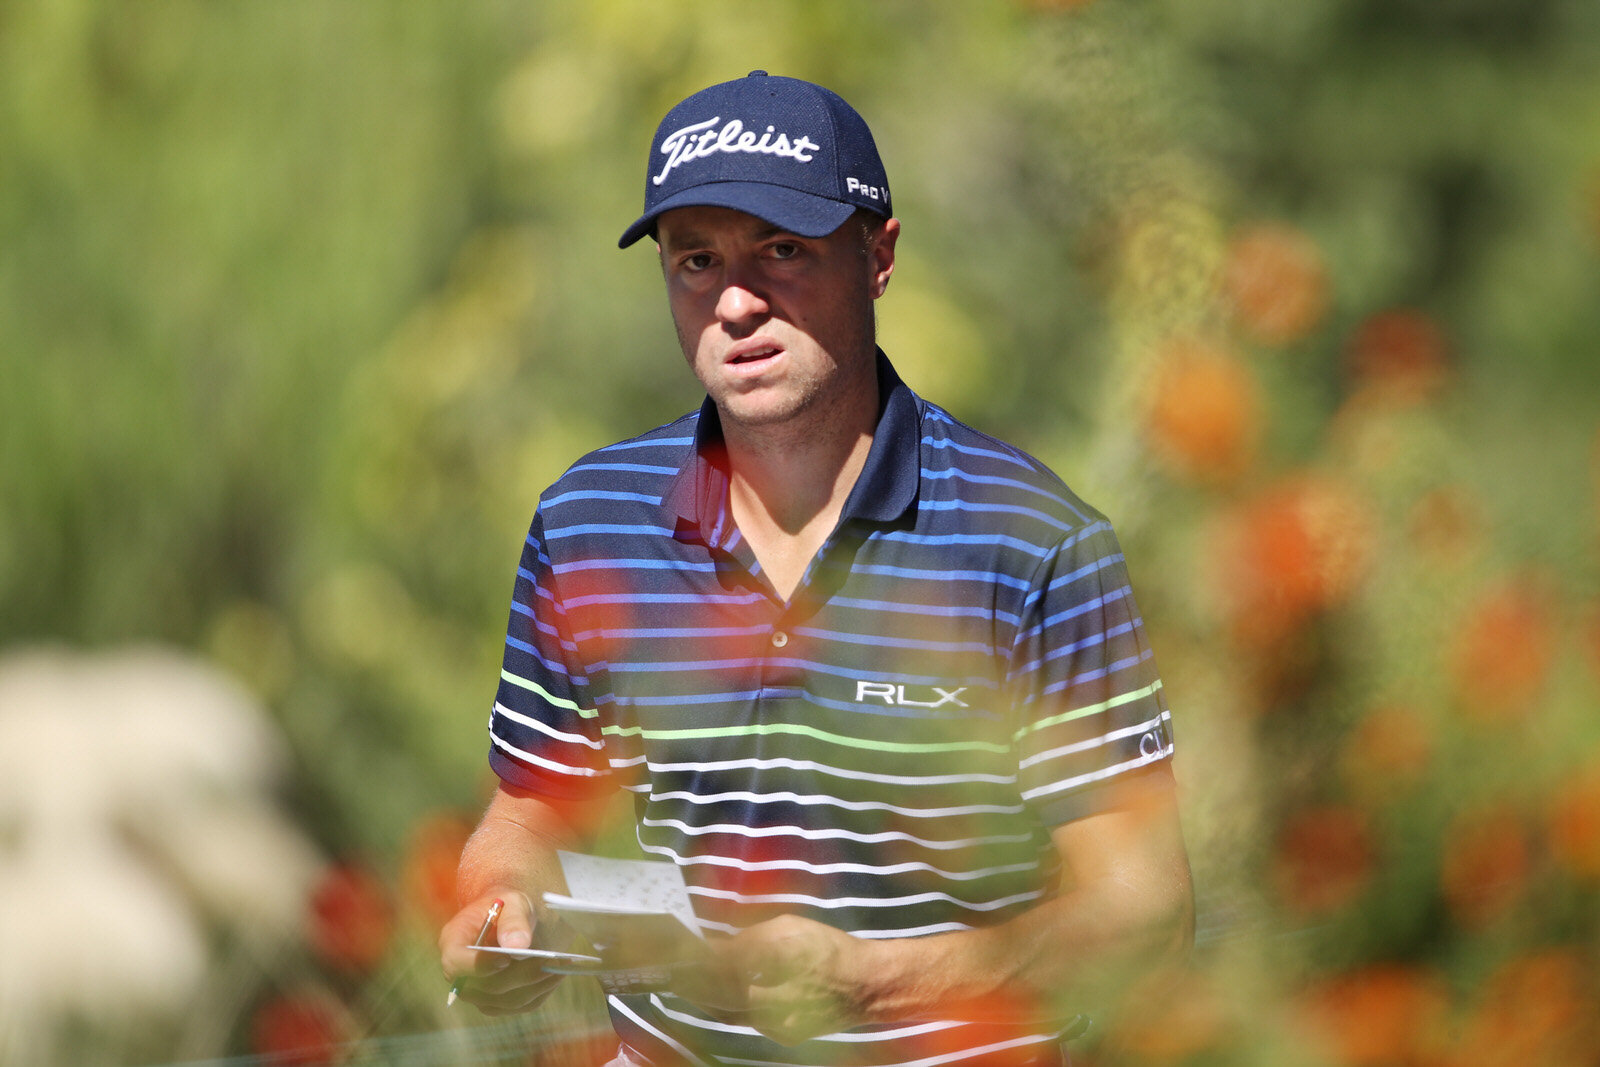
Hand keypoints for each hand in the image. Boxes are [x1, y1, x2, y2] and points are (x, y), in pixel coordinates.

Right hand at [438, 891, 563, 1014]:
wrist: (515, 918)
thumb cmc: (509, 907)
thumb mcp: (514, 903)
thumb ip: (514, 921)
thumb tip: (518, 946)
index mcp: (453, 942)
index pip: (456, 963)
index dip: (479, 966)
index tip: (507, 959)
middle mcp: (460, 974)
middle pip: (487, 987)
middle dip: (521, 974)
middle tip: (550, 960)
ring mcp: (477, 992)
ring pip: (506, 1001)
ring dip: (536, 984)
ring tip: (559, 965)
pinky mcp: (497, 1003)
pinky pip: (520, 1006)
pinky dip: (540, 991)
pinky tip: (556, 974)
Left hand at [680, 915, 871, 1045]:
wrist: (866, 986)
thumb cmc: (828, 950)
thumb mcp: (789, 929)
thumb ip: (751, 940)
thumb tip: (718, 949)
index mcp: (776, 967)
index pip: (723, 965)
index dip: (697, 960)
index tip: (675, 952)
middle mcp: (774, 1001)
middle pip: (721, 994)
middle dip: (695, 982)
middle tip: (673, 970)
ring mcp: (778, 1024)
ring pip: (731, 1011)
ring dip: (707, 996)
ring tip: (686, 981)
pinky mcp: (782, 1035)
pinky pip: (747, 1020)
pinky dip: (729, 1006)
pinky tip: (717, 993)